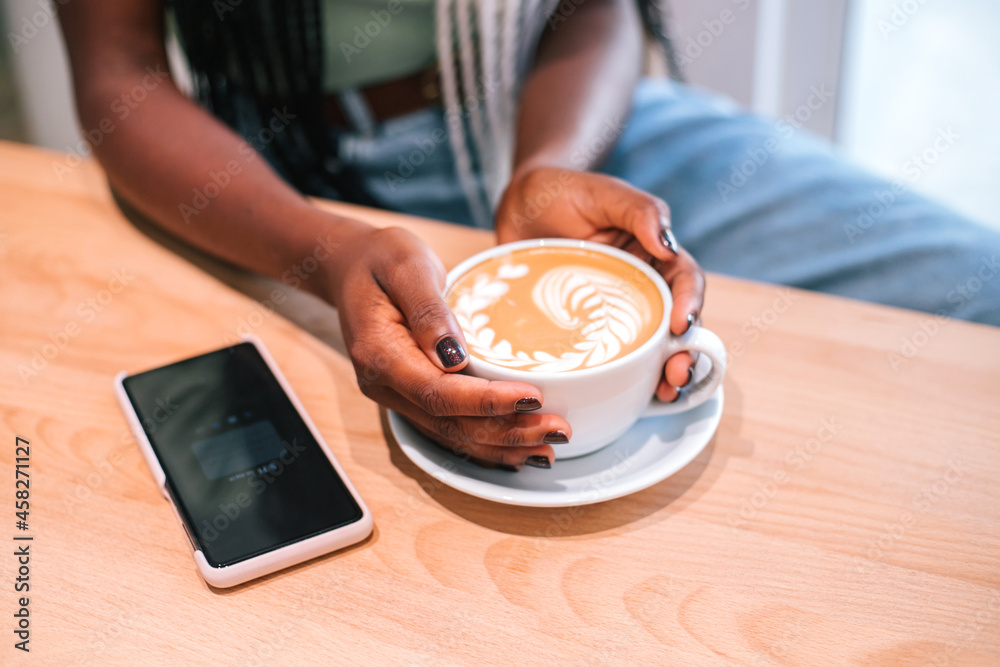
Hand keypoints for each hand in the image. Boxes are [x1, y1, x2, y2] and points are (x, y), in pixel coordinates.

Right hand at [325, 226, 571, 468]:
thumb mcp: (406, 264)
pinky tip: (519, 449)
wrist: (351, 265)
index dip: (487, 401)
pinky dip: (486, 442)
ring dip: (502, 445)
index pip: (438, 392)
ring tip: (549, 448)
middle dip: (507, 431)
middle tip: (558, 430)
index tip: (533, 397)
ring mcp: (396, 396)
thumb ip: (428, 308)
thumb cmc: (381, 258)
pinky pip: (449, 428)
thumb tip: (454, 354)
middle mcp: (385, 385)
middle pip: (450, 423)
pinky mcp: (410, 396)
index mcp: (380, 354)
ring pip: (452, 434)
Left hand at [496, 166, 704, 400]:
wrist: (519, 204)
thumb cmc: (563, 190)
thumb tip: (668, 244)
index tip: (681, 326)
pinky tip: (621, 394)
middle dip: (684, 353)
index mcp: (654, 254)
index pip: (685, 281)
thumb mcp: (602, 192)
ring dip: (661, 373)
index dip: (691, 304)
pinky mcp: (583, 328)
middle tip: (677, 376)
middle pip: (675, 324)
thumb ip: (639, 211)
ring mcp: (613, 310)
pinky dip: (619, 376)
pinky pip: (604, 354)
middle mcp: (641, 286)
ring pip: (648, 346)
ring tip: (664, 394)